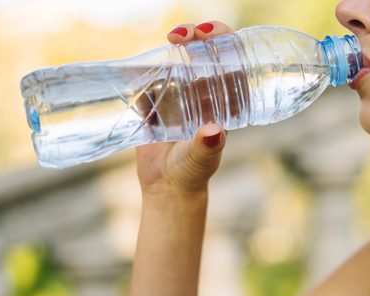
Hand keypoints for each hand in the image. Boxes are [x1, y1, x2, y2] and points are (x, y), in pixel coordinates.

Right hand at [136, 21, 234, 197]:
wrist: (166, 187)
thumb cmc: (192, 173)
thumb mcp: (202, 158)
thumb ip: (207, 147)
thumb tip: (215, 131)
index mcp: (223, 102)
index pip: (230, 63)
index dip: (224, 42)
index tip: (209, 34)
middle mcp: (203, 94)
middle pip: (204, 54)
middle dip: (196, 35)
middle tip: (181, 34)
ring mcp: (179, 96)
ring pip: (177, 60)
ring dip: (172, 46)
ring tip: (168, 41)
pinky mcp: (155, 103)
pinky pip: (149, 79)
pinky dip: (144, 69)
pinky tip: (140, 68)